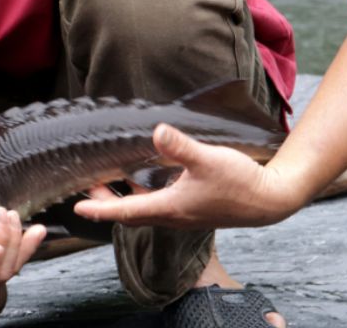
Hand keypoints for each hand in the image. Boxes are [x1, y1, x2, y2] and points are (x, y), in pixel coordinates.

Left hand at [72, 123, 305, 229]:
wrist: (269, 200)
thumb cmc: (239, 183)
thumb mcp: (207, 159)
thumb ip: (180, 147)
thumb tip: (157, 132)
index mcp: (170, 207)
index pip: (125, 211)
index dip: (100, 209)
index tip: (77, 209)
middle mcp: (173, 215)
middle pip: (130, 212)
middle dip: (106, 203)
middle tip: (88, 188)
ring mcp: (183, 213)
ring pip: (144, 208)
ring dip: (124, 198)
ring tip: (108, 182)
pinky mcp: (192, 208)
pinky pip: (159, 204)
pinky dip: (144, 194)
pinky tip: (144, 176)